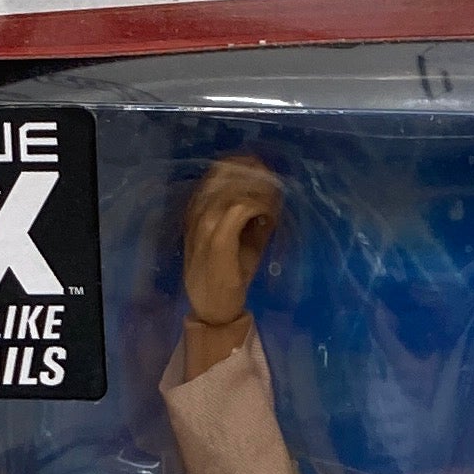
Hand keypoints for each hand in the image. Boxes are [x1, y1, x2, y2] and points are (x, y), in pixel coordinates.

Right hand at [181, 155, 282, 329]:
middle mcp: (198, 212)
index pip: (218, 171)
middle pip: (226, 173)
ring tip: (275, 201)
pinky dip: (261, 207)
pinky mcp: (218, 238)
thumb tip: (272, 198)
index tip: (266, 171)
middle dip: (256, 173)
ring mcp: (205, 224)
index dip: (244, 165)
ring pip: (236, 189)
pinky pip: (242, 207)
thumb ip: (251, 218)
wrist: (212, 308)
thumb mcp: (240, 240)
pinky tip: (269, 217)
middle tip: (276, 183)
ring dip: (261, 191)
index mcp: (197, 209)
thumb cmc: (226, 275)